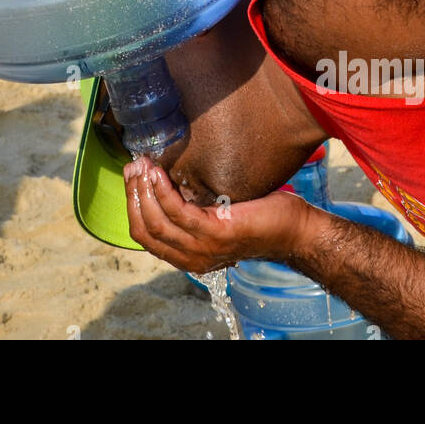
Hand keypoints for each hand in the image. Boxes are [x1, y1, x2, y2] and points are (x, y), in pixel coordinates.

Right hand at [123, 157, 310, 274]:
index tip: (131, 177)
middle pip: (145, 229)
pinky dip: (164, 192)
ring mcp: (203, 249)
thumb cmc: (257, 217)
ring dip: (144, 191)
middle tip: (132, 166)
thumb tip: (167, 179)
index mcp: (187, 255)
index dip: (132, 205)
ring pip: (156, 223)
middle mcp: (191, 257)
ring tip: (143, 165)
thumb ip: (191, 210)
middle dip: (133, 195)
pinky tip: (160, 173)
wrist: (294, 230)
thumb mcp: (215, 216)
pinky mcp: (217, 234)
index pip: (144, 235)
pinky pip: (179, 213)